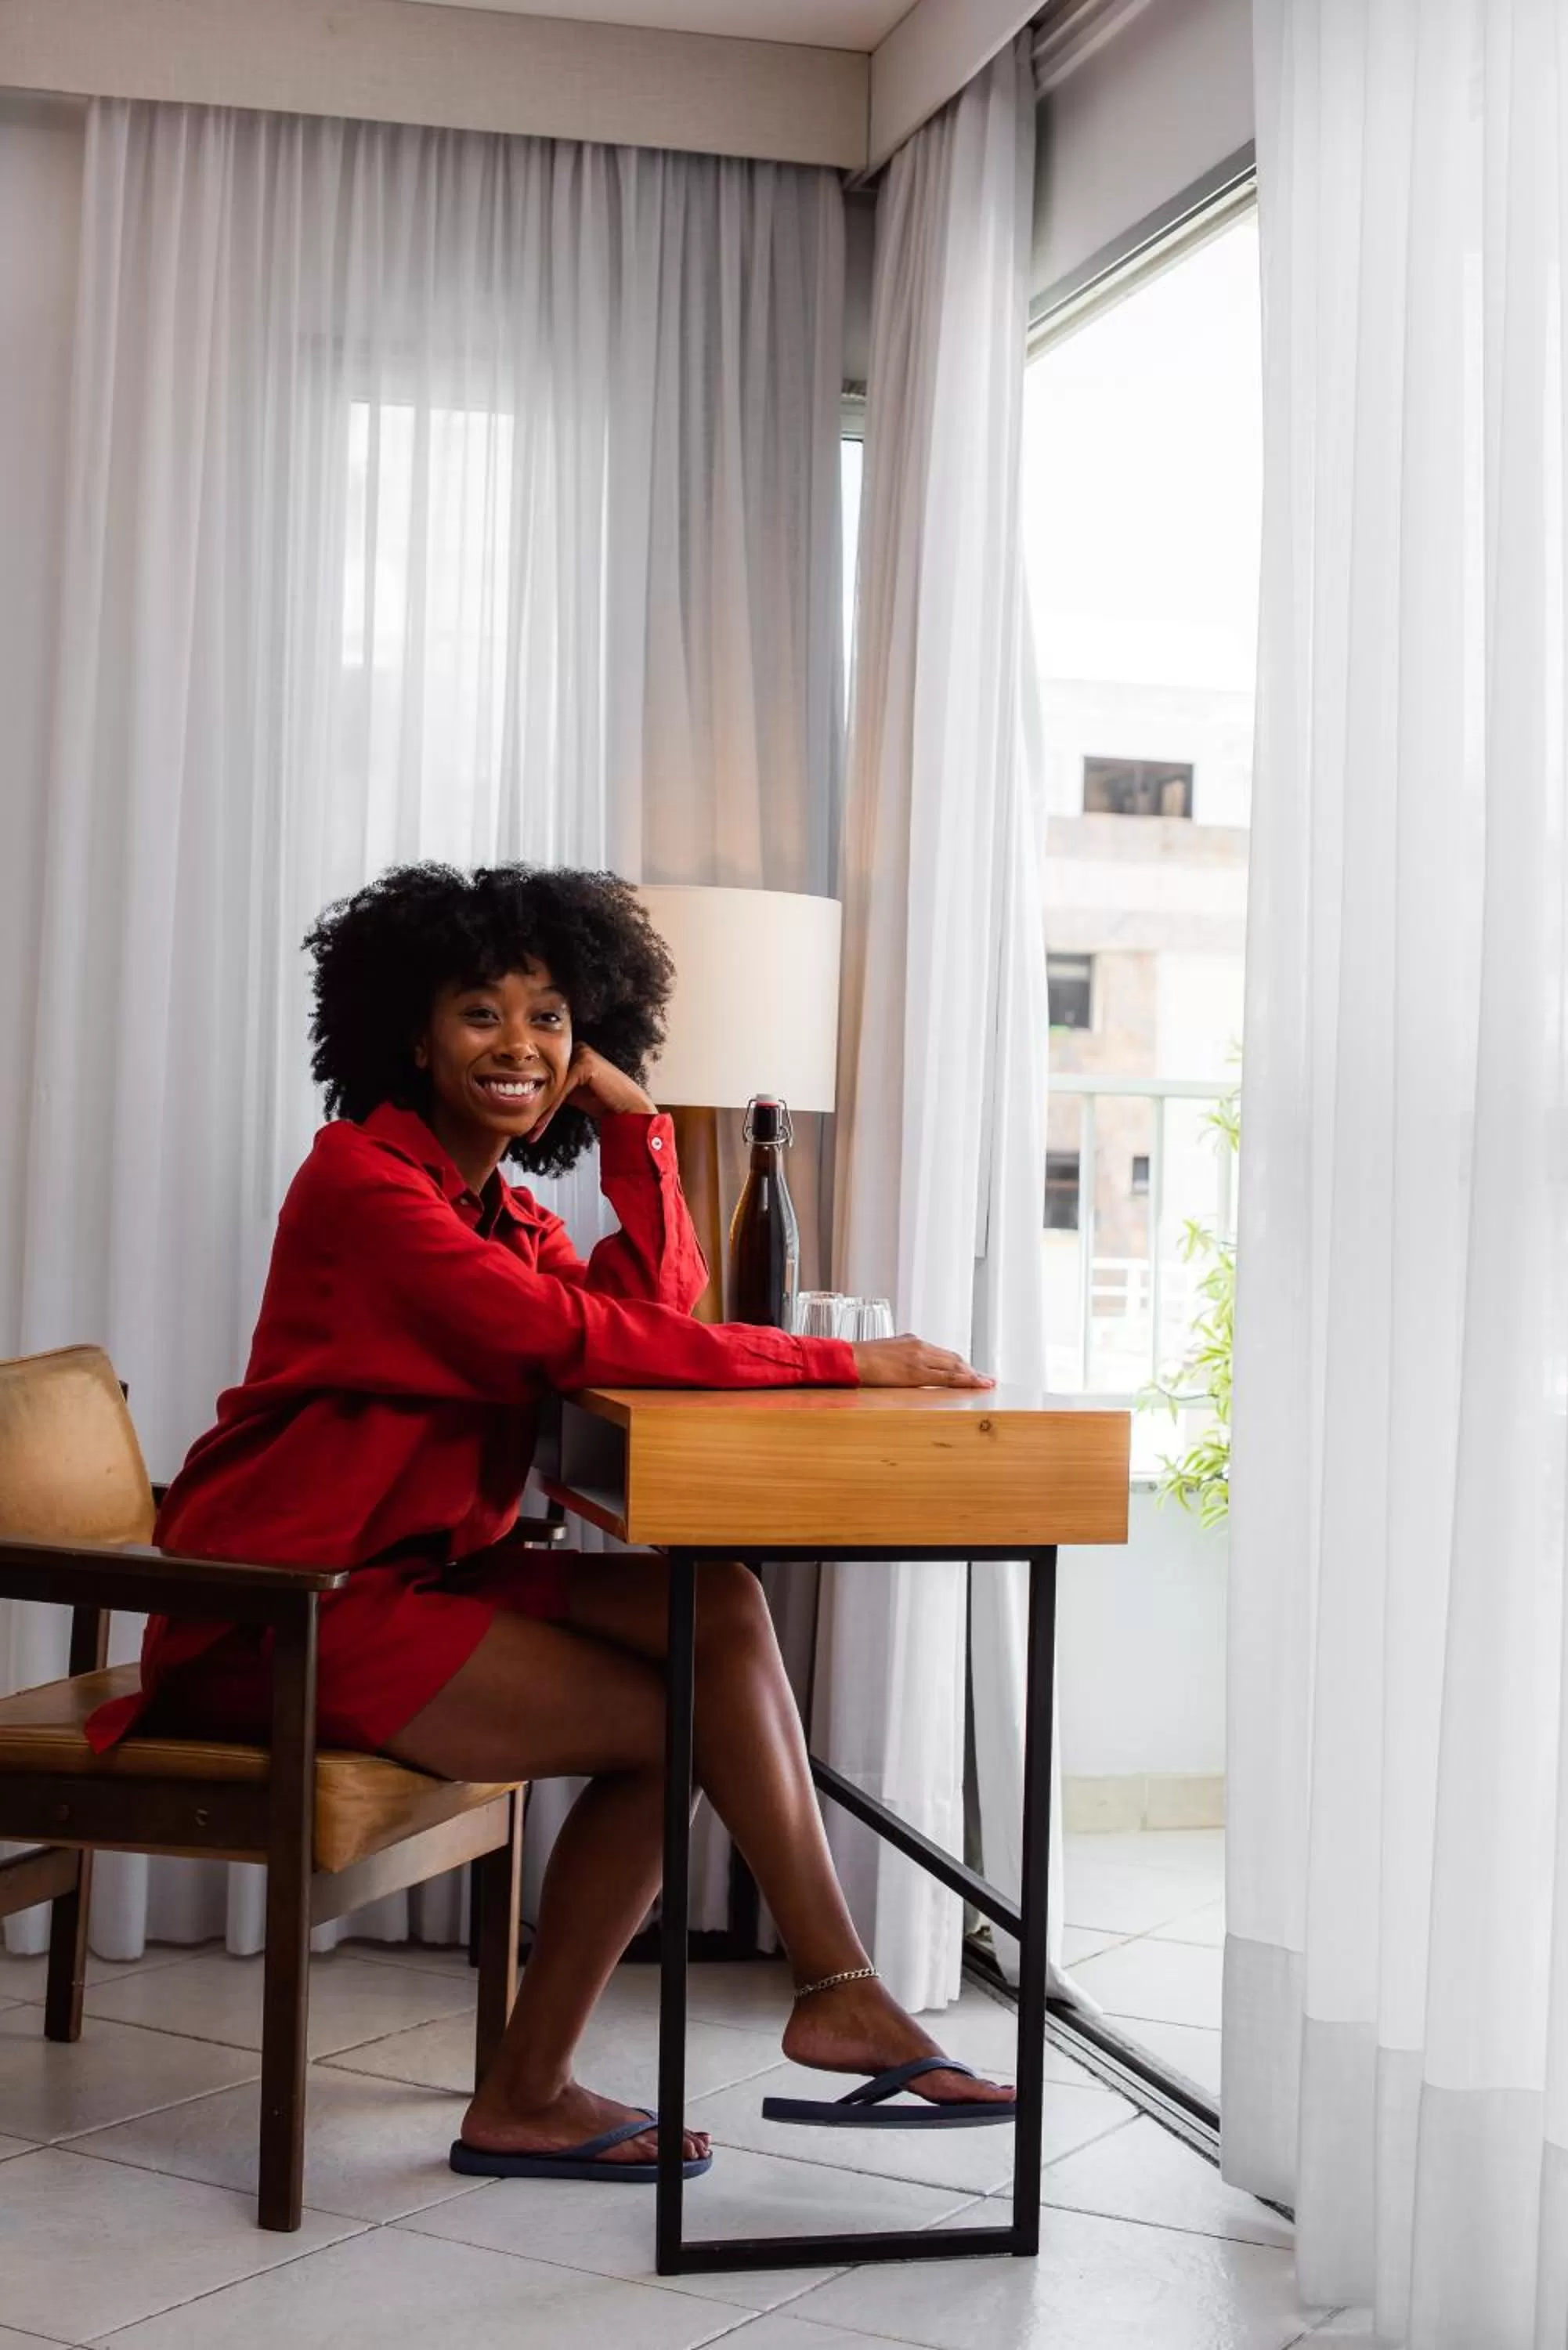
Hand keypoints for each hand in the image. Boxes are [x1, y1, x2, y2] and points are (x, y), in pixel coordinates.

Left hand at [531, 1043, 655, 1140]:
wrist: (629, 1108)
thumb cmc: (605, 1101)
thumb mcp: (575, 1093)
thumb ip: (558, 1088)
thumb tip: (533, 1096)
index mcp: (572, 1052)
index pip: (548, 1077)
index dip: (538, 1100)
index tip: (529, 1123)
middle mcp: (575, 1048)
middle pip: (548, 1081)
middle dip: (537, 1106)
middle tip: (526, 1131)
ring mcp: (581, 1054)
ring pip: (553, 1087)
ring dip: (541, 1112)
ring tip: (532, 1132)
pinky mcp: (585, 1064)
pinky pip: (562, 1090)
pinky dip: (551, 1110)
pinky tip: (542, 1126)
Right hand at [851, 1335, 994, 1389]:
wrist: (851, 1359)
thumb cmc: (861, 1359)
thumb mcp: (885, 1351)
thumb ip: (900, 1356)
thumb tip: (905, 1363)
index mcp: (912, 1341)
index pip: (942, 1353)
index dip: (959, 1363)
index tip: (971, 1369)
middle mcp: (920, 1346)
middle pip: (953, 1359)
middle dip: (970, 1369)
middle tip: (985, 1378)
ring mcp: (920, 1358)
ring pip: (955, 1367)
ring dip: (973, 1376)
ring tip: (986, 1383)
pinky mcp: (918, 1372)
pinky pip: (948, 1377)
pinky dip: (966, 1381)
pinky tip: (977, 1384)